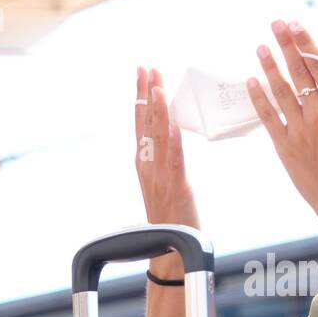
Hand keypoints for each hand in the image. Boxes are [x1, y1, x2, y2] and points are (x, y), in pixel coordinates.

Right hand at [134, 65, 200, 278]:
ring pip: (157, 137)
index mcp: (145, 162)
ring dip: (158, 110)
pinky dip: (172, 142)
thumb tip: (170, 134)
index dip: (141, 96)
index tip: (143, 73)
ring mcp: (159, 176)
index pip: (141, 122)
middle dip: (147, 93)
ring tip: (158, 86)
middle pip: (146, 123)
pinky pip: (173, 161)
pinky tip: (172, 125)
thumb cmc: (171, 215)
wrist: (168, 248)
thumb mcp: (164, 182)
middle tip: (149, 67)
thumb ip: (165, 159)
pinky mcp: (175, 187)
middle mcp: (148, 166)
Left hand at [245, 20, 317, 239]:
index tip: (295, 24)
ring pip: (281, 91)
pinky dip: (259, 98)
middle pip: (299, 72)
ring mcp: (300, 131)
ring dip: (269, 67)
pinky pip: (268, 118)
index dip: (306, 43)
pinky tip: (251, 81)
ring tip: (260, 47)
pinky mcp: (285, 148)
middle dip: (286, 45)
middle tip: (275, 24)